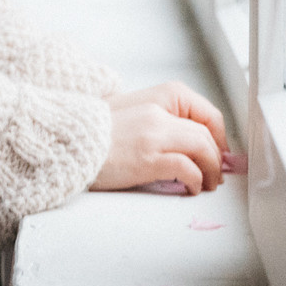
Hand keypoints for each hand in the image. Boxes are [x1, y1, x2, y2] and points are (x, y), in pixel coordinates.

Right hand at [92, 81, 230, 194]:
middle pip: (206, 134)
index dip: (219, 136)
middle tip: (216, 174)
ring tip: (206, 184)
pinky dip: (195, 181)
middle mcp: (159, 112)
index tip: (220, 152)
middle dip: (217, 157)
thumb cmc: (95, 132)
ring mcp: (154, 135)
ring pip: (202, 149)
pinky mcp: (147, 159)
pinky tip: (190, 188)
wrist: (65, 141)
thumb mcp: (133, 112)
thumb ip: (160, 120)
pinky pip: (186, 169)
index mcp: (159, 96)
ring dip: (210, 170)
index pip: (206, 113)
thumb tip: (189, 141)